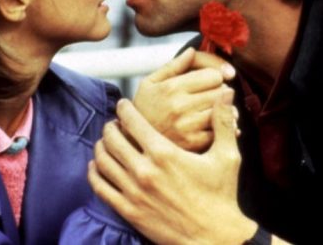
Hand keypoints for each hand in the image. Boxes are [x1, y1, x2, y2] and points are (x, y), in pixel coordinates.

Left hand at [89, 92, 256, 244]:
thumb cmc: (221, 196)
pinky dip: (94, 172)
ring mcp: (133, 192)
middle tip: (114, 123)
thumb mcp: (227, 157)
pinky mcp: (129, 211)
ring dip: (100, 146)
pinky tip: (97, 165)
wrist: (214, 238)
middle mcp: (144, 170)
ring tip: (105, 141)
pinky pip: (100, 187)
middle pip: (112, 138)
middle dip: (110, 126)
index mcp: (164, 153)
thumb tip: (226, 91)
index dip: (124, 109)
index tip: (123, 104)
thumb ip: (222, 122)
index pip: (133, 121)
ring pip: (103, 160)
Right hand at [133, 47, 235, 151]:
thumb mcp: (150, 82)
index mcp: (172, 87)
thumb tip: (192, 50)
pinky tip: (211, 125)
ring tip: (211, 109)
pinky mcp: (194, 143)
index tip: (208, 81)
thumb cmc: (144, 108)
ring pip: (225, 112)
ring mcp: (188, 127)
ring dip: (223, 109)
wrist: (132, 141)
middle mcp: (181, 106)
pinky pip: (221, 131)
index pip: (214, 76)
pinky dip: (222, 127)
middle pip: (222, 92)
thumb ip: (174, 65)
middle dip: (220, 91)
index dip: (214, 76)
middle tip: (210, 95)